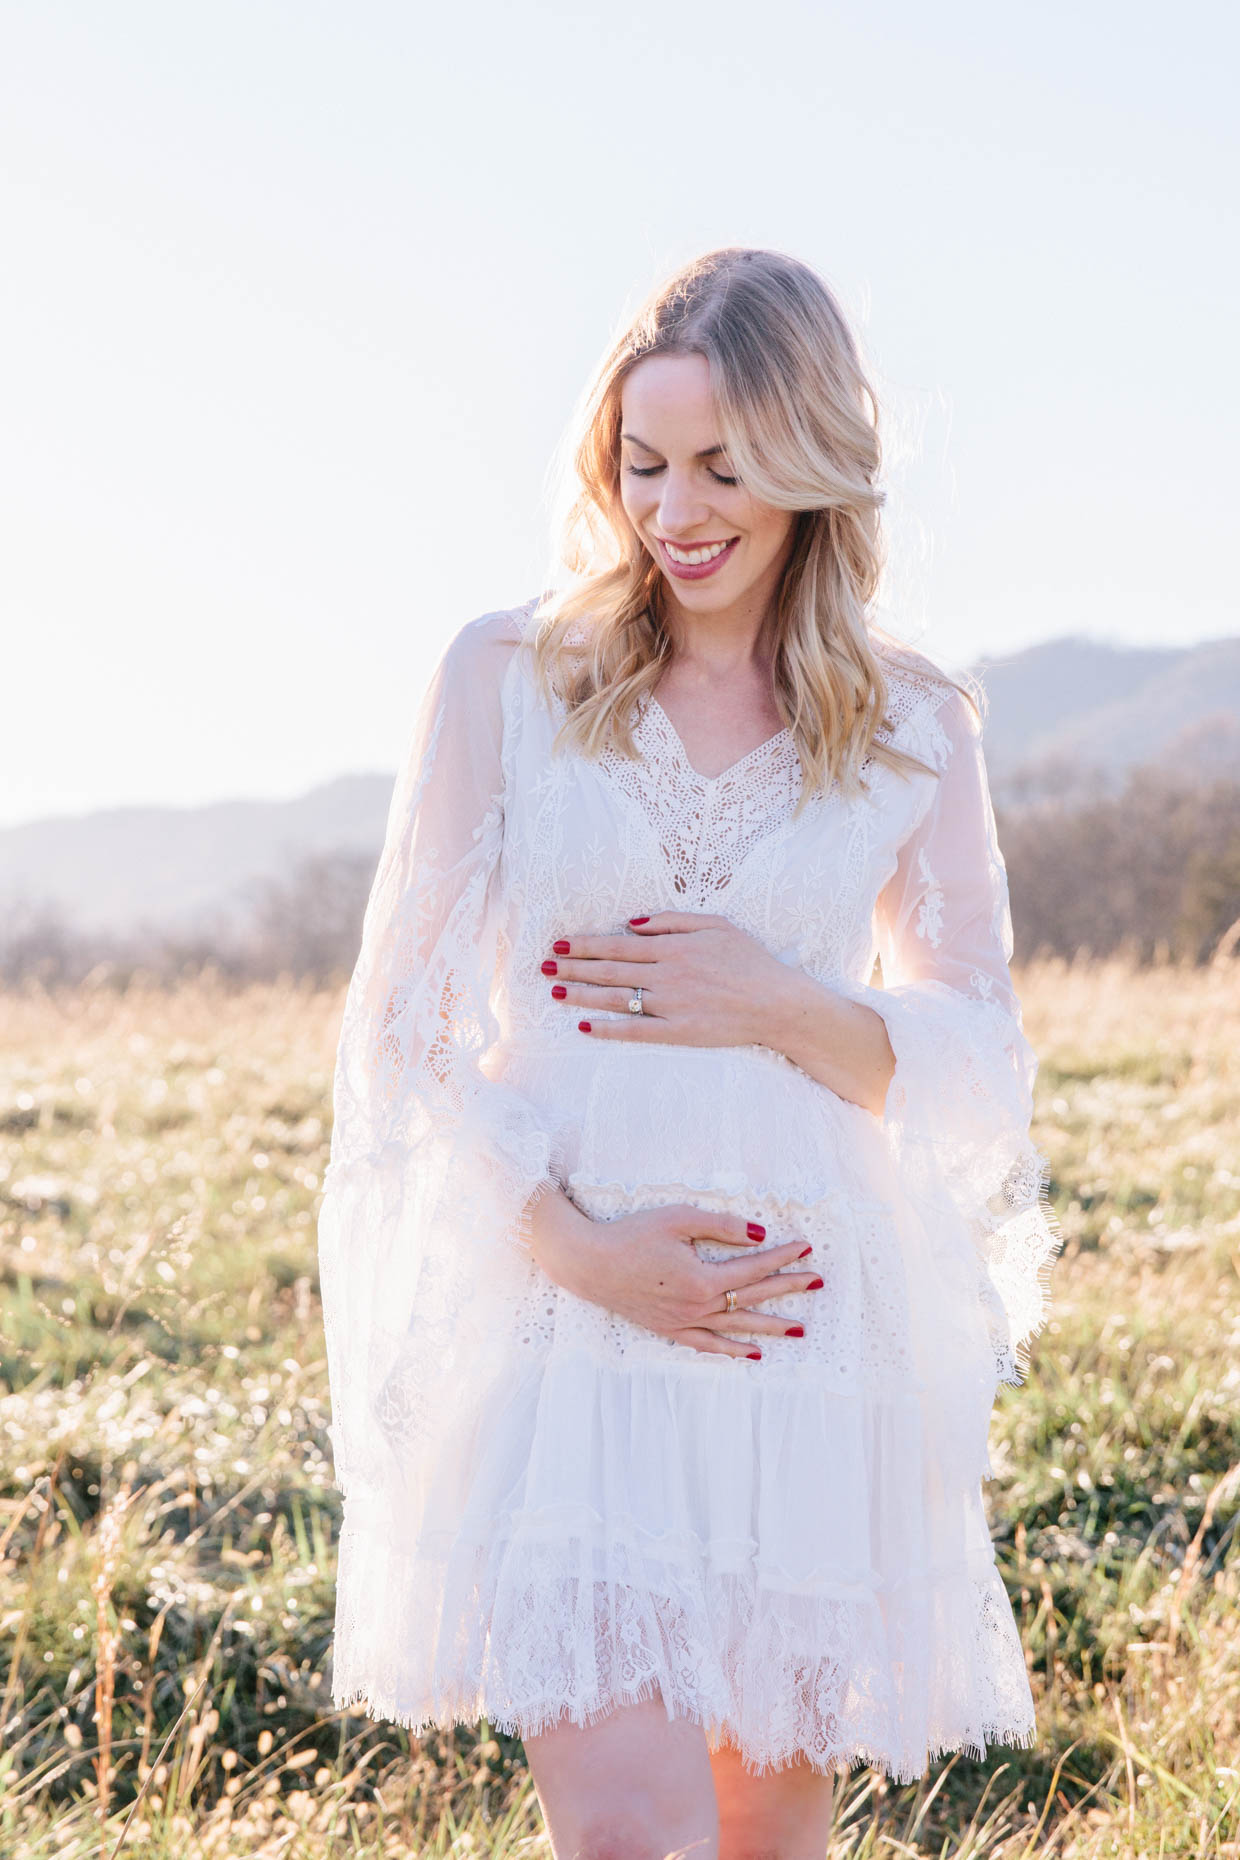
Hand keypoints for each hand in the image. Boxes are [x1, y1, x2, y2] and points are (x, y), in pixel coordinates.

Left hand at [543, 911, 791, 1047]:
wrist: (778, 1003)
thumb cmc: (750, 961)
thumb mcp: (716, 925)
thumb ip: (673, 920)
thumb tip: (633, 922)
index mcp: (673, 947)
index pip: (617, 944)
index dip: (585, 945)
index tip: (559, 944)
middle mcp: (666, 975)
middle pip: (609, 969)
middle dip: (572, 967)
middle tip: (543, 967)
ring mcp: (670, 1005)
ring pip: (615, 998)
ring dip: (582, 995)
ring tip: (555, 992)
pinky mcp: (677, 1032)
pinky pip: (634, 1031)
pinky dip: (608, 1029)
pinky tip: (585, 1027)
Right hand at [551, 1202, 823, 1359]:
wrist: (589, 1263)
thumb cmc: (631, 1235)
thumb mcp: (678, 1219)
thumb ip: (721, 1226)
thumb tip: (758, 1234)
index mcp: (702, 1279)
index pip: (753, 1269)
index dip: (782, 1258)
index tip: (806, 1249)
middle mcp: (698, 1306)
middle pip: (752, 1298)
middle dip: (787, 1289)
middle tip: (817, 1283)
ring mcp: (684, 1322)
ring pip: (736, 1327)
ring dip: (770, 1327)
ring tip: (800, 1329)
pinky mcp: (669, 1329)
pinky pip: (708, 1345)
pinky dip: (732, 1350)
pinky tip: (752, 1354)